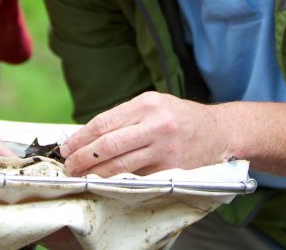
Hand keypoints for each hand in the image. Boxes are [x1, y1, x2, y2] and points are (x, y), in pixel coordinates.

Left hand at [58, 92, 226, 176]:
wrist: (218, 131)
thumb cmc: (180, 117)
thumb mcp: (154, 104)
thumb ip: (125, 117)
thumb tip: (90, 135)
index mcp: (147, 104)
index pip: (104, 122)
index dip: (81, 137)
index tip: (67, 147)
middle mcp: (155, 124)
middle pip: (108, 145)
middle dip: (83, 157)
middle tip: (69, 165)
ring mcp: (164, 148)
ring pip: (120, 165)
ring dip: (96, 173)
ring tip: (82, 175)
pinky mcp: (170, 169)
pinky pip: (137, 176)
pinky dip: (118, 180)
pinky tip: (106, 181)